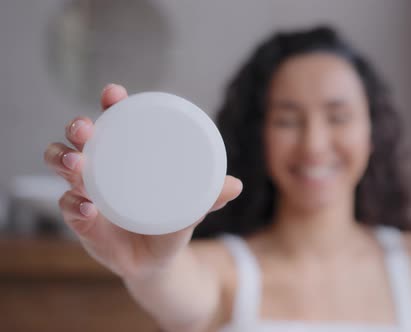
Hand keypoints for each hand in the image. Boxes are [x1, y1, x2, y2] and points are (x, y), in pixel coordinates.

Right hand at [43, 84, 241, 278]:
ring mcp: (87, 192)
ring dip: (63, 159)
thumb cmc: (170, 224)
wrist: (156, 262)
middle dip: (77, 127)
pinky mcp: (80, 220)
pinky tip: (88, 208)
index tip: (114, 93)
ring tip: (78, 163)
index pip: (115, 122)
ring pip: (62, 166)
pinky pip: (67, 207)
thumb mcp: (191, 209)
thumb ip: (209, 197)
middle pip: (79, 138)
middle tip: (85, 128)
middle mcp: (102, 169)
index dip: (111, 103)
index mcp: (127, 156)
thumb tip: (236, 186)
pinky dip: (74, 205)